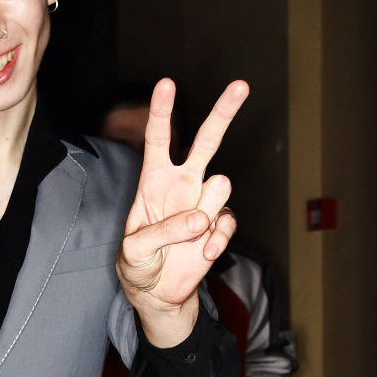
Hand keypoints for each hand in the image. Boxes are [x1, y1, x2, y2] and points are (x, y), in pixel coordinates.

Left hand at [117, 77, 248, 345]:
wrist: (157, 293)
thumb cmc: (138, 264)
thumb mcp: (135, 250)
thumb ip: (163, 232)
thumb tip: (200, 219)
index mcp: (154, 181)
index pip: (158, 139)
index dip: (162, 111)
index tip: (166, 83)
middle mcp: (183, 184)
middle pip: (207, 140)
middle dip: (224, 112)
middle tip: (241, 85)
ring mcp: (204, 203)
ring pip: (221, 185)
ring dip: (207, 212)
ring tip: (189, 235)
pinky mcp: (220, 225)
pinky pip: (228, 223)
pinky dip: (215, 242)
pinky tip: (202, 255)